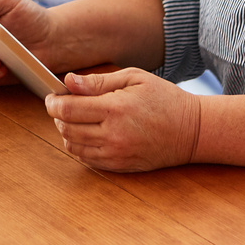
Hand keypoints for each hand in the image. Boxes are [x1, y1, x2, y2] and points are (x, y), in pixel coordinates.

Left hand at [44, 68, 201, 172]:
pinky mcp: (120, 166)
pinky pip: (87, 160)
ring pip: (74, 147)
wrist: (192, 131)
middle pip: (67, 129)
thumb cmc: (164, 99)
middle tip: (62, 106)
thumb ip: (99, 81)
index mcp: (115, 108)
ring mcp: (117, 154)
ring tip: (75, 120)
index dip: (54, 103)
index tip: (52, 97)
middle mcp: (113, 135)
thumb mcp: (134, 78)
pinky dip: (80, 147)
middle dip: (58, 117)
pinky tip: (87, 134)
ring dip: (67, 132)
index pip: (69, 110)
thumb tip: (69, 82)